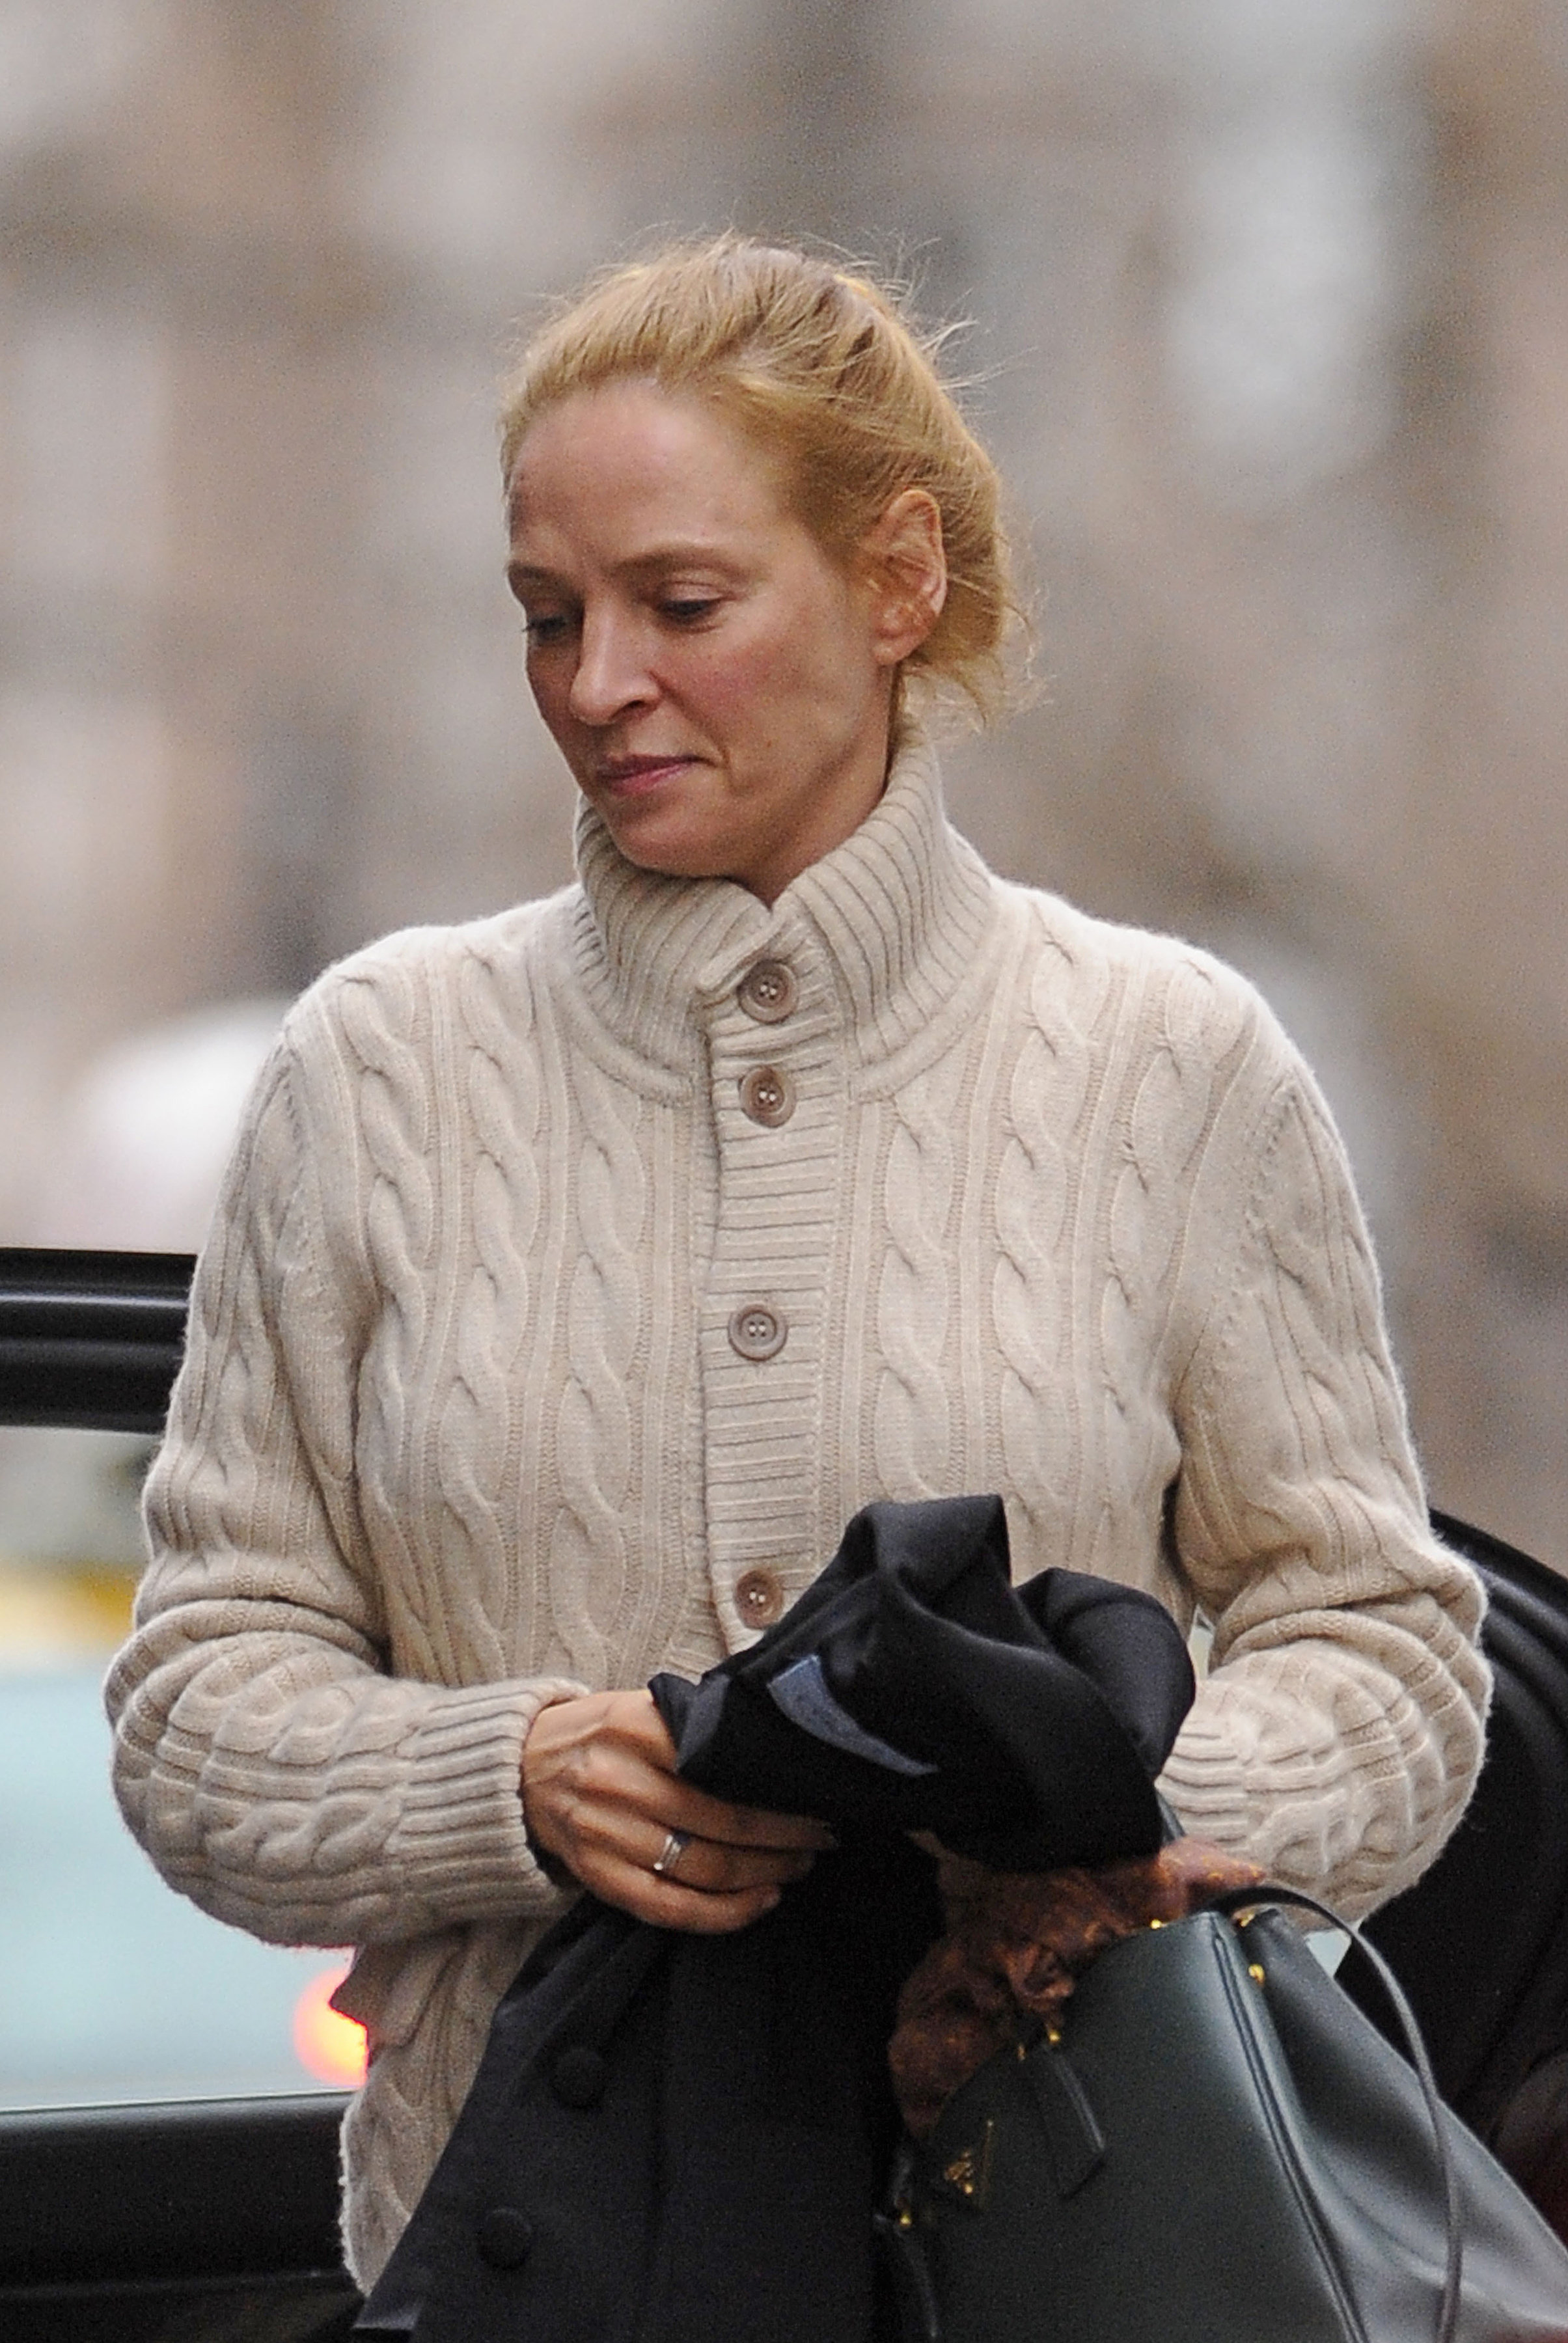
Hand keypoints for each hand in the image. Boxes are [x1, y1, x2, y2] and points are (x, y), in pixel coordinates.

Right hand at [520, 1688, 833, 1932]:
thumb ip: (695, 1724)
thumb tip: (774, 1748)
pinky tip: (760, 1903)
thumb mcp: (639, 1707)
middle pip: (721, 1821)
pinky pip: (668, 1907)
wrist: (519, 1767)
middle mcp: (616, 1782)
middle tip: (823, 1838)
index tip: (819, 1797)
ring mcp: (603, 1834)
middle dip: (784, 1836)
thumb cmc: (597, 1733)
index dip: (777, 1790)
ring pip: (702, 1868)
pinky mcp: (596, 1877)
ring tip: (798, 1866)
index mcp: (633, 1728)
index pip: (721, 1765)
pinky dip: (722, 1913)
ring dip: (763, 1874)